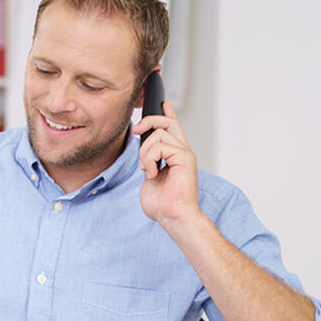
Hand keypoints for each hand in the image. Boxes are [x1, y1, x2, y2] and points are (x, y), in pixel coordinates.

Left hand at [132, 100, 201, 225]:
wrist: (173, 217)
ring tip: (148, 169)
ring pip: (158, 134)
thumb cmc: (163, 205)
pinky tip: (153, 173)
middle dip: (149, 121)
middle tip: (136, 131)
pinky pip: (160, 146)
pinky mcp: (185, 157)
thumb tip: (145, 155)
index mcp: (175, 156)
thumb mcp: (150, 177)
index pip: (173, 128)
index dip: (167, 113)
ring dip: (145, 152)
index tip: (163, 103)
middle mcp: (182, 152)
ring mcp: (185, 153)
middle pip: (167, 122)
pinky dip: (150, 159)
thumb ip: (149, 163)